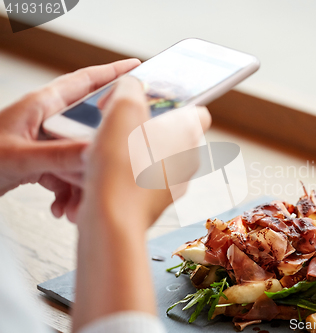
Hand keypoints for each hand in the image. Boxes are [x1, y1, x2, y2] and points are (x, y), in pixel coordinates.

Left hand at [0, 59, 140, 219]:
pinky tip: (63, 208)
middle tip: (117, 163)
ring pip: (82, 158)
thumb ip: (59, 155)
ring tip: (79, 203)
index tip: (137, 68)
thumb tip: (97, 152)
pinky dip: (69, 194)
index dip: (113, 73)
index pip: (85, 82)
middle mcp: (46, 122)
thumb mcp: (18, 156)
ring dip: (84, 183)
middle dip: (103, 152)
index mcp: (42, 106)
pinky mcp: (41, 164)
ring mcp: (45, 144)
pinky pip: (68, 176)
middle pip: (90, 128)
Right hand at [77, 75, 210, 231]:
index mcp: (188, 132)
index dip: (174, 103)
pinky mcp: (159, 202)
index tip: (150, 103)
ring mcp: (176, 183)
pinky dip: (130, 173)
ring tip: (109, 149)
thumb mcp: (122, 108)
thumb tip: (131, 86)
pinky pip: (146, 179)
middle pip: (172, 133)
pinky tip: (108, 172)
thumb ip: (131, 87)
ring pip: (158, 157)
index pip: (197, 110)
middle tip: (120, 123)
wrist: (113, 218)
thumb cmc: (122, 164)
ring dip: (136, 150)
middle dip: (146, 126)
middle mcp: (189, 158)